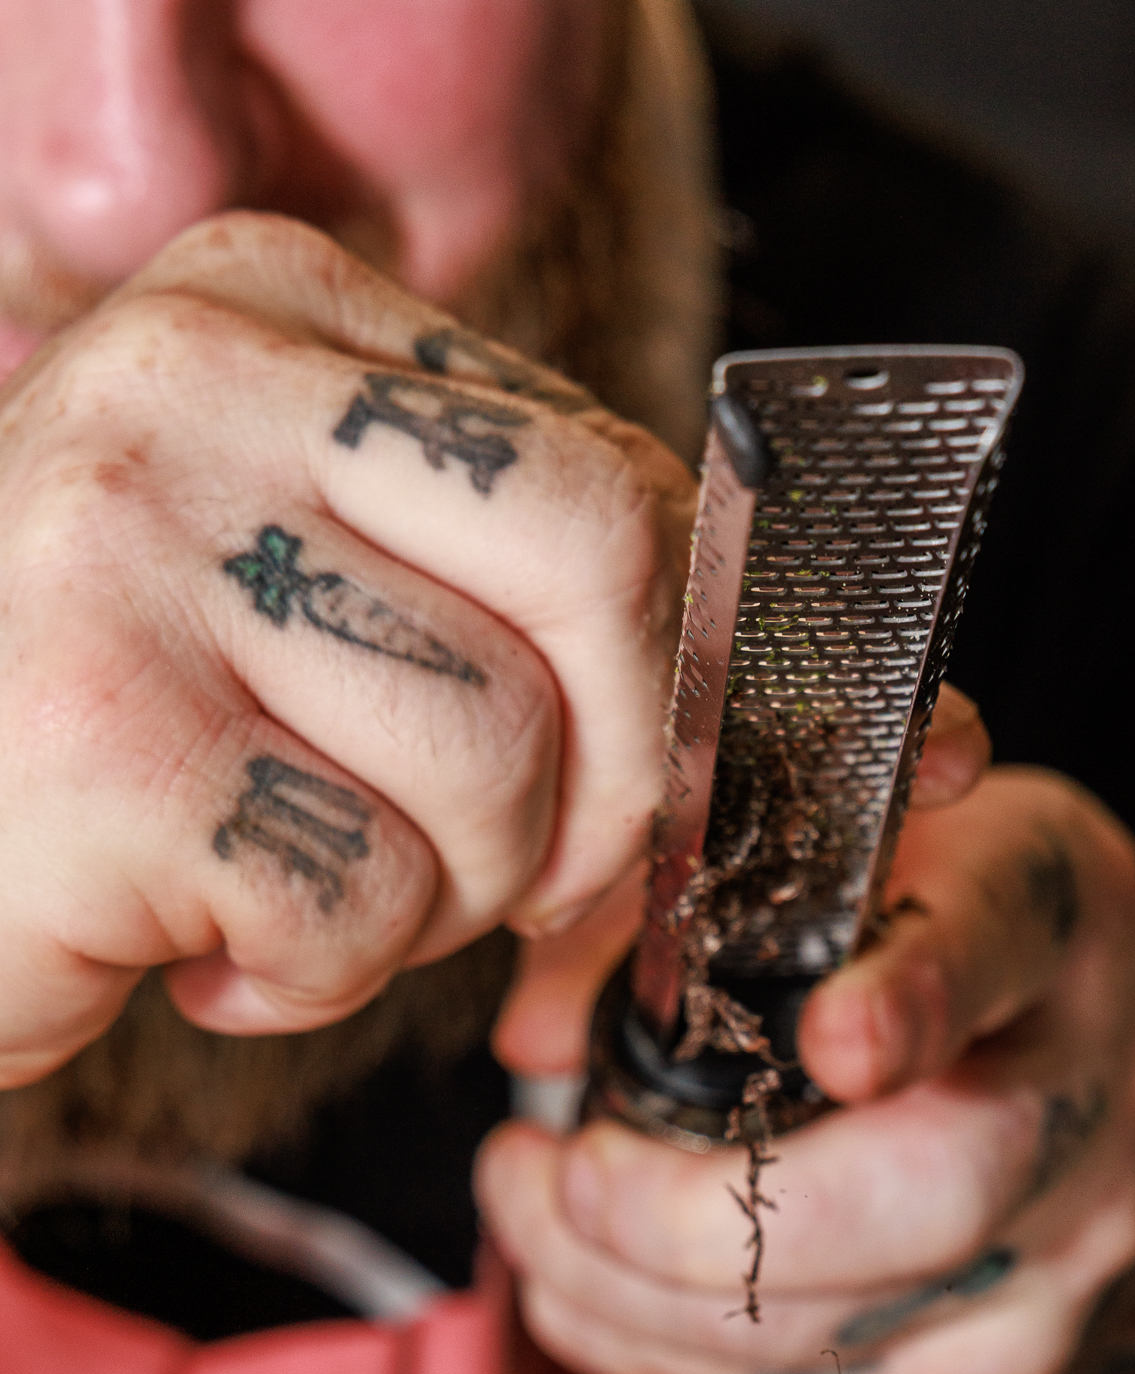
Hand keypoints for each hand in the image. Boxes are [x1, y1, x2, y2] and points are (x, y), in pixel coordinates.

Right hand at [0, 210, 689, 1084]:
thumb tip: (714, 701)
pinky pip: (365, 902)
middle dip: (610, 785)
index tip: (587, 785)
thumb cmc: (96, 742)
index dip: (655, 681)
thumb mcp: (283, 582)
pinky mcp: (106, 739)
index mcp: (260, 307)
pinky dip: (310, 980)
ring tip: (288, 895)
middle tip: (505, 878)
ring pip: (498, 763)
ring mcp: (132, 553)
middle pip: (601, 570)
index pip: (607, 469)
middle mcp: (190, 387)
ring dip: (433, 906)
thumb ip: (475, 583)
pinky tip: (196, 941)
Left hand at [476, 721, 1134, 1373]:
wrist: (1071, 1088)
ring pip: (850, 1336)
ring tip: (531, 1216)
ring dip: (639, 1299)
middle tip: (562, 1173)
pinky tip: (589, 1295)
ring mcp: (1061, 1263)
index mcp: (1057, 916)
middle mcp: (1092, 1101)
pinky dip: (671, 1362)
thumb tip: (537, 1044)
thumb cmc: (915, 939)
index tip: (837, 1040)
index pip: (999, 950)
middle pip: (931, 1201)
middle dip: (701, 1213)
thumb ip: (676, 913)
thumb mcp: (823, 860)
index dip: (918, 1004)